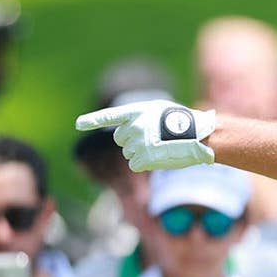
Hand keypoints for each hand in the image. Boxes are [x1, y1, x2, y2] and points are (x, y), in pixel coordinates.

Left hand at [75, 100, 216, 170]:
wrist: (197, 136)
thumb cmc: (182, 122)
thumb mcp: (159, 111)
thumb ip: (140, 119)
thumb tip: (127, 136)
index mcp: (137, 111)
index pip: (109, 116)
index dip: (92, 120)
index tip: (78, 124)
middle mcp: (134, 126)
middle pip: (120, 139)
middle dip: (131, 141)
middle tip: (151, 139)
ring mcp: (137, 143)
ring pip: (128, 153)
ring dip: (141, 153)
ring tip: (159, 147)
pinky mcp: (142, 158)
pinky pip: (135, 164)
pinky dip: (144, 164)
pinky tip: (157, 157)